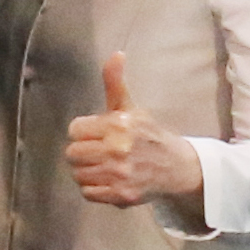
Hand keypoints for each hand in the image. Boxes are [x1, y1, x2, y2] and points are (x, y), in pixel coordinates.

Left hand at [65, 53, 204, 206]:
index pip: (75, 129)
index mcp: (118, 124)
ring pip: (78, 174)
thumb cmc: (149, 135)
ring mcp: (119, 174)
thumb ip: (115, 82)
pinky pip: (88, 192)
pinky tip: (108, 180)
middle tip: (98, 151)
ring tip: (103, 166)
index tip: (96, 134)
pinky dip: (95, 188)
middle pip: (72, 153)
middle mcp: (117, 149)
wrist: (176, 167)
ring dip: (87, 171)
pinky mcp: (120, 195)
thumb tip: (116, 54)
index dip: (83, 132)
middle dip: (83, 151)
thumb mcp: (131, 107)